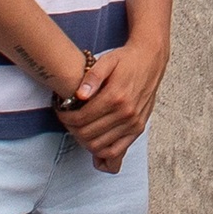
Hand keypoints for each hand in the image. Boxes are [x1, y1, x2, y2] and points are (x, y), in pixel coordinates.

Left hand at [64, 37, 166, 169]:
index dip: (66, 118)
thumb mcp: (107, 60)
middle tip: (67, 121)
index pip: (82, 118)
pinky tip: (93, 145)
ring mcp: (133, 123)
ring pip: (100, 146)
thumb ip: (92, 76)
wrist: (151, 60)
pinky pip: (117, 151)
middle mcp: (126, 113)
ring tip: (78, 129)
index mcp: (116, 96)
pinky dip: (102, 153)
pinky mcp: (138, 128)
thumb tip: (80, 94)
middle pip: (88, 134)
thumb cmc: (127, 60)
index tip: (61, 112)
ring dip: (83, 141)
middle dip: (72, 130)